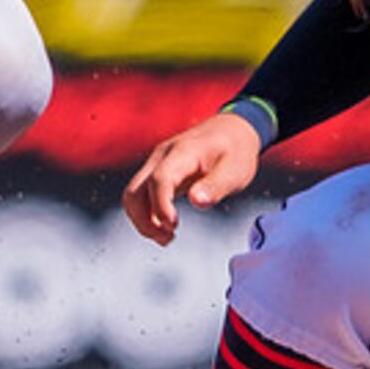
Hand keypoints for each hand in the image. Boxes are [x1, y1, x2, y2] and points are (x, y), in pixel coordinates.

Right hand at [122, 111, 264, 244]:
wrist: (232, 130)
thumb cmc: (235, 149)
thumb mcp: (236, 169)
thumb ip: (216, 186)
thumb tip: (197, 201)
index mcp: (183, 152)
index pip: (159, 179)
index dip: (161, 205)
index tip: (173, 226)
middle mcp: (163, 156)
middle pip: (135, 190)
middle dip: (144, 220)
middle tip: (168, 238)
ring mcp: (157, 163)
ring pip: (133, 195)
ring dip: (142, 220)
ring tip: (166, 238)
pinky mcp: (158, 172)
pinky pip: (141, 195)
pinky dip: (147, 214)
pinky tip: (165, 227)